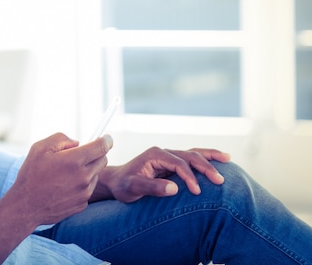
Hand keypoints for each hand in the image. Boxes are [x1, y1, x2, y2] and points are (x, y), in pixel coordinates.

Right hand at [8, 133, 111, 226]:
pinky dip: (81, 185)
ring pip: (95, 175)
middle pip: (103, 160)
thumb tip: (77, 143)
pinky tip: (64, 186)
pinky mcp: (82, 204)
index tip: (106, 138)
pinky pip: (88, 189)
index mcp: (74, 160)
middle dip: (96, 154)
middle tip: (80, 155)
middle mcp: (83, 177)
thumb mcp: (40, 148)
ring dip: (87, 170)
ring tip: (66, 173)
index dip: (106, 140)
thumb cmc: (31, 175)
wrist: (25, 206)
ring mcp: (84, 192)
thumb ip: (61, 139)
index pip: (102, 147)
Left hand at [93, 146, 230, 202]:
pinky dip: (206, 159)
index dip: (189, 176)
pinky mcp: (172, 163)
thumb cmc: (123, 185)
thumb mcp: (133, 188)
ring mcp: (169, 156)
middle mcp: (163, 152)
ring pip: (193, 153)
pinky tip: (220, 160)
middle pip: (189, 156)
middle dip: (206, 167)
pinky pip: (192, 159)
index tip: (197, 191)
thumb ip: (151, 187)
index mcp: (155, 155)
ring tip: (228, 159)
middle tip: (220, 181)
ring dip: (210, 158)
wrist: (116, 182)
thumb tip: (174, 189)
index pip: (178, 163)